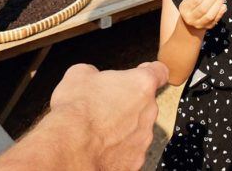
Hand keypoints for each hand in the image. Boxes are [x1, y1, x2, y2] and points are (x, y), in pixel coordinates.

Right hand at [49, 62, 168, 170]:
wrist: (71, 147)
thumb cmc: (77, 109)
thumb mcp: (79, 73)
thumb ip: (96, 72)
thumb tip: (92, 77)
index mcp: (141, 85)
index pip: (159, 72)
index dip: (150, 71)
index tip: (143, 73)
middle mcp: (149, 111)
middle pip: (144, 103)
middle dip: (128, 103)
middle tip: (105, 106)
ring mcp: (144, 138)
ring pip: (137, 129)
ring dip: (123, 127)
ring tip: (98, 130)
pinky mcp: (135, 161)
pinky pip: (129, 151)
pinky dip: (117, 150)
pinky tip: (99, 147)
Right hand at [178, 0, 226, 30]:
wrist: (191, 22)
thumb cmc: (193, 5)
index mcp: (185, 8)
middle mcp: (190, 18)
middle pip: (203, 8)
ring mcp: (199, 24)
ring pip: (210, 15)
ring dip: (217, 4)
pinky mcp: (208, 27)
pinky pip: (215, 20)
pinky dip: (220, 12)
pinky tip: (224, 5)